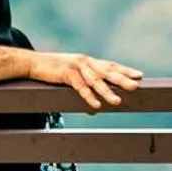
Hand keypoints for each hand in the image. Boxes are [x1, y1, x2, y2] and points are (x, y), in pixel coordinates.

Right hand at [28, 52, 143, 108]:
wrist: (31, 63)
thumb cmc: (52, 71)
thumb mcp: (71, 77)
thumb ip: (85, 88)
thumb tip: (95, 109)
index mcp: (88, 61)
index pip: (110, 65)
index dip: (124, 70)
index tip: (139, 75)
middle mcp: (84, 61)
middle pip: (107, 71)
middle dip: (122, 79)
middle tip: (136, 86)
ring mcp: (75, 66)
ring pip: (95, 81)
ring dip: (107, 91)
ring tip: (118, 101)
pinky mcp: (65, 74)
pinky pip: (80, 87)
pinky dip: (88, 96)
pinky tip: (96, 105)